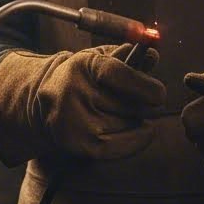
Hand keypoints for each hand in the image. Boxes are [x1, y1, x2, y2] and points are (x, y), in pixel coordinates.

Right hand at [0, 45, 165, 164]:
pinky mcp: (77, 143)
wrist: (44, 100)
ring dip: (135, 122)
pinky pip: (121, 147)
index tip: (159, 95)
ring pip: (128, 127)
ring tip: (121, 113)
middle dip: (143, 106)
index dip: (144, 85)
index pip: (117, 74)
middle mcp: (75, 92)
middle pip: (129, 106)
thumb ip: (131, 56)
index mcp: (83, 64)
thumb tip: (154, 55)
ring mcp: (75, 120)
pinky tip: (134, 131)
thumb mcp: (102, 58)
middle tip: (137, 101)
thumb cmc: (83, 76)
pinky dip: (135, 141)